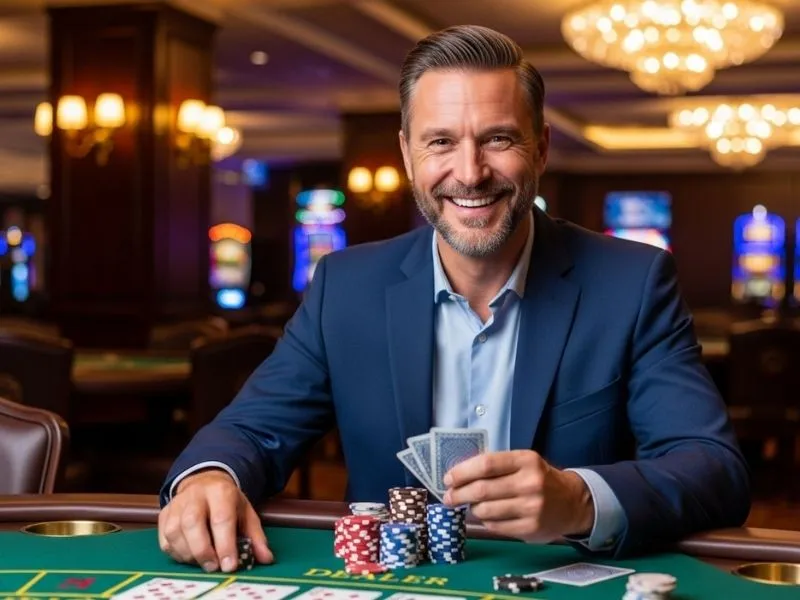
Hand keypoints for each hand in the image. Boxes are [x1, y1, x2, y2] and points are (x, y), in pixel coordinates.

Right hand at [158, 469, 272, 571]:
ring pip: (175, 531)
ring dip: (188, 553)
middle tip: (214, 567)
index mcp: (221, 491)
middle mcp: (196, 495)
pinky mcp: (164, 514)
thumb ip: (255, 536)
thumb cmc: (227, 502)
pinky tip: (189, 555)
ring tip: (203, 562)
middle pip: (192, 523)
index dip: (225, 544)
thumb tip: (266, 558)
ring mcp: (177, 503)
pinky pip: (164, 538)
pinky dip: (176, 552)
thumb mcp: (246, 513)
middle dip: (203, 550)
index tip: (229, 566)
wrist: (204, 483)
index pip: (221, 518)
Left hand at [442, 450, 593, 542]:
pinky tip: (487, 516)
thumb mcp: (523, 463)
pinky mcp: (530, 529)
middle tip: (448, 497)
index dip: (462, 471)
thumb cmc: (539, 479)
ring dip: (472, 509)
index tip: (448, 478)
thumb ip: (496, 466)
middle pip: (482, 489)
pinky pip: (495, 526)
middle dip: (458, 494)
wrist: (572, 502)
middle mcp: (530, 483)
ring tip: (471, 505)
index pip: (486, 464)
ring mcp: (531, 508)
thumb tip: (458, 475)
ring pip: (485, 510)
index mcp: (526, 460)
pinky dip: (485, 521)